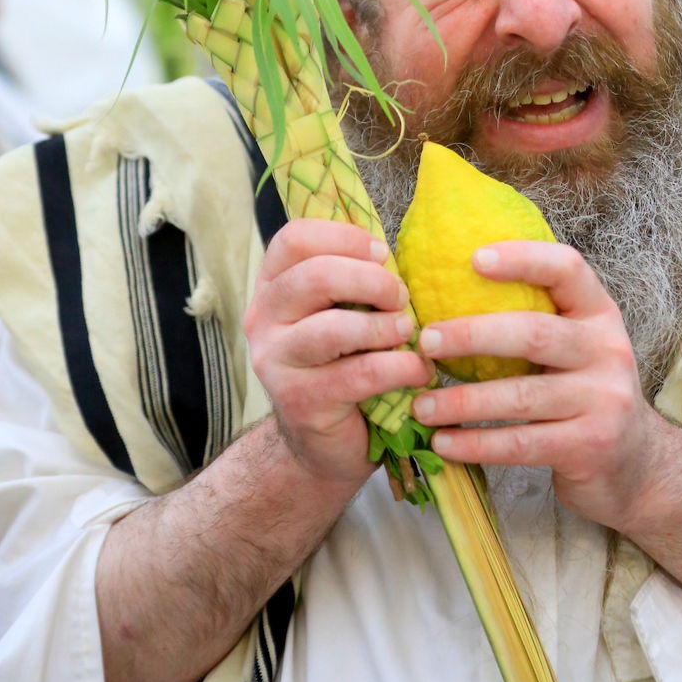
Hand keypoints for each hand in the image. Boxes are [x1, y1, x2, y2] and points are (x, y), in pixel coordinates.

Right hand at [244, 219, 433, 486]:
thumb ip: (356, 280)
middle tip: (400, 298)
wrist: (321, 442)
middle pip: (315, 275)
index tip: (382, 255)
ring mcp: (275, 362)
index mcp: (273, 287)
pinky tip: (418, 371)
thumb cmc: (342, 364)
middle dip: (372, 281)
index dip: (344, 238)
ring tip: (406, 332)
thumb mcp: (342, 313)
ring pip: (333, 328)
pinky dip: (399, 368)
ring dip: (384, 326)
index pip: (294, 239)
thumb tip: (398, 253)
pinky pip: (358, 374)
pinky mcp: (299, 401)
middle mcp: (263, 319)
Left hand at [411, 240, 659, 528]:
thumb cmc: (585, 392)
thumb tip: (449, 289)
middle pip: (534, 333)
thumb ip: (536, 319)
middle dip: (472, 335)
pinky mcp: (589, 445)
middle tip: (425, 341)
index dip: (523, 258)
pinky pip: (520, 443)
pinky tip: (444, 443)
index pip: (568, 269)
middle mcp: (608, 350)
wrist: (637, 463)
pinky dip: (475, 444)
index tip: (473, 258)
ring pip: (520, 396)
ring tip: (421, 405)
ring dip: (462, 401)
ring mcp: (603, 400)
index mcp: (600, 314)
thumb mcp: (577, 347)